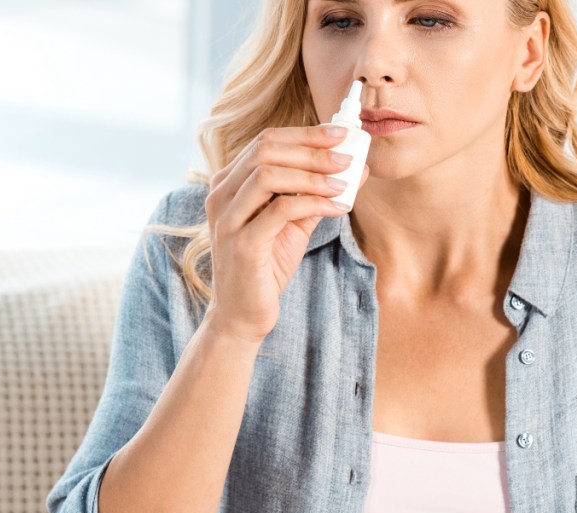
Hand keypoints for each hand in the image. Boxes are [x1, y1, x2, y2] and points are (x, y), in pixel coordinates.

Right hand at [202, 125, 369, 343]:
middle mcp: (221, 194)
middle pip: (265, 150)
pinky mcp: (241, 244)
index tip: (340, 134)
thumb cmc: (265, 266)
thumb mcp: (293, 224)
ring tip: (344, 182)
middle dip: (312, 148)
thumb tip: (355, 169)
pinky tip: (337, 207)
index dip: (305, 134)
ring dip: (313, 174)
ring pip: (268, 174)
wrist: (243, 314)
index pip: (265, 141)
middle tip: (347, 155)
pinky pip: (281, 210)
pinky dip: (314, 203)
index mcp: (229, 183)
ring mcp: (227, 218)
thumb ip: (318, 195)